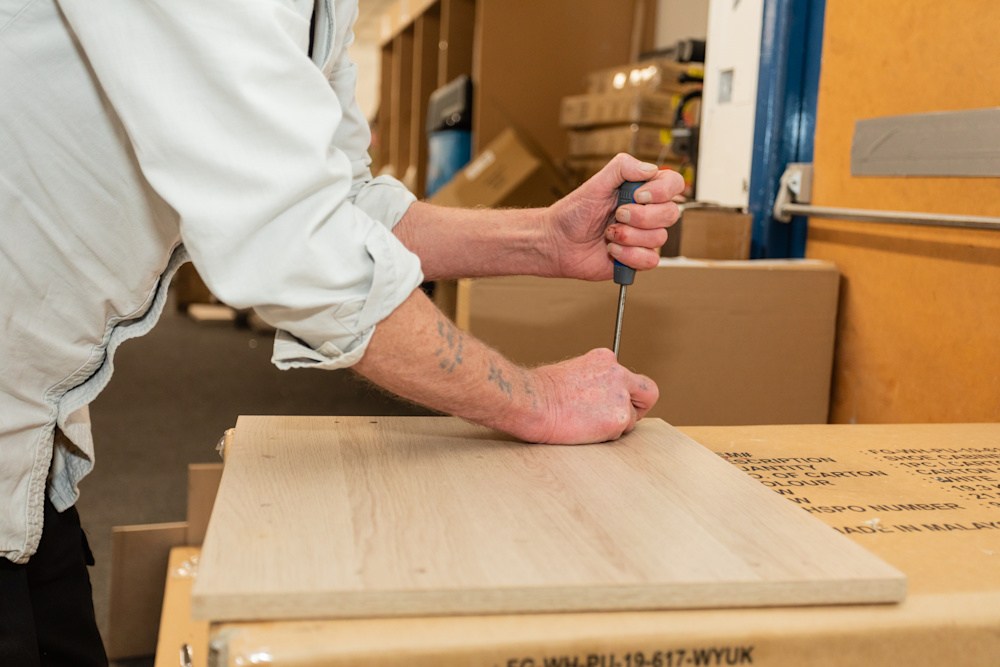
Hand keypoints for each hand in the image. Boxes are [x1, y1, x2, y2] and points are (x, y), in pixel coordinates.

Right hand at [514, 348, 658, 444]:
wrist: (532, 401)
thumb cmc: (539, 392)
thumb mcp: (570, 373)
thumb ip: (592, 382)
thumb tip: (596, 398)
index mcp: (605, 359)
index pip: (628, 377)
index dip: (624, 393)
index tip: (612, 403)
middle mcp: (618, 373)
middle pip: (648, 393)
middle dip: (638, 408)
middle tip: (619, 419)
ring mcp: (620, 396)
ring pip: (631, 419)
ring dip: (612, 426)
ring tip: (584, 424)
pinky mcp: (619, 418)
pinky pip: (620, 434)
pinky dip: (604, 437)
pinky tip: (584, 430)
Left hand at [544, 154, 684, 280]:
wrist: (557, 242)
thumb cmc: (574, 212)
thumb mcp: (596, 183)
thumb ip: (622, 168)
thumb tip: (650, 168)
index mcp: (642, 191)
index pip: (672, 184)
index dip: (661, 191)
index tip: (637, 195)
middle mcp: (646, 213)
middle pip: (671, 213)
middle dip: (641, 217)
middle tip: (617, 215)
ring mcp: (643, 237)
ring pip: (659, 238)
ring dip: (629, 236)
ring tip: (608, 234)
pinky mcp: (637, 259)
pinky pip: (651, 260)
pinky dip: (629, 255)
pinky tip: (611, 250)